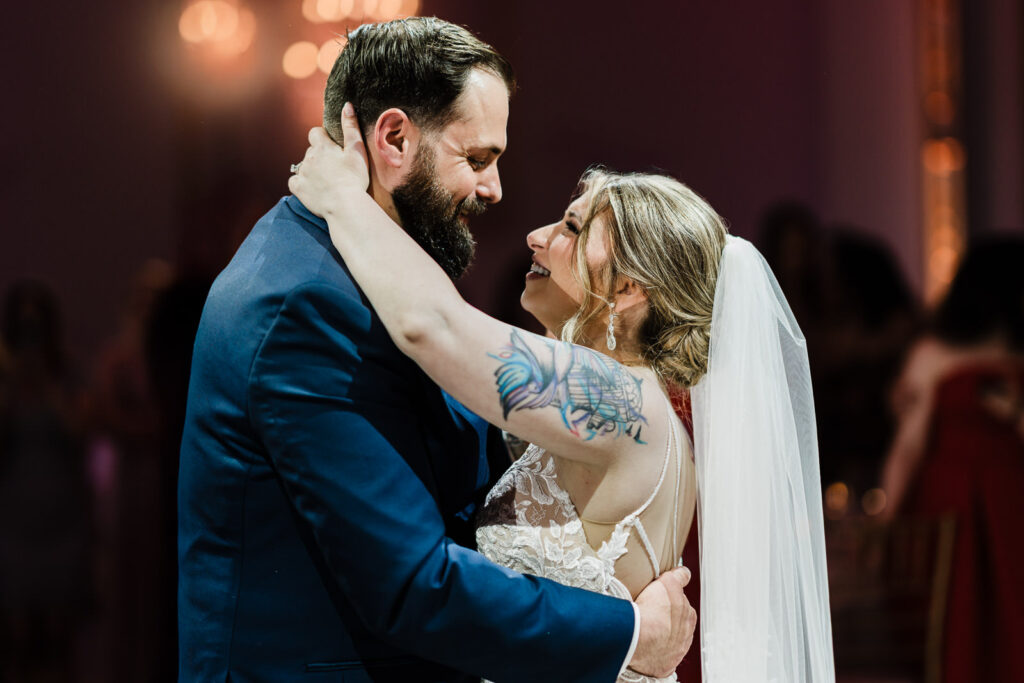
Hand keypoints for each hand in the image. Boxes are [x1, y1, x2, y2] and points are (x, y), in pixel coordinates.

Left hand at [288, 102, 369, 217]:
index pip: (315, 133)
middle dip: (318, 156)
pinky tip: (312, 188)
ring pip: (303, 166)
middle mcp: (309, 157)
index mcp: (322, 147)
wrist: (345, 205)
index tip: (332, 148)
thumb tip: (347, 105)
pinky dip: (301, 183)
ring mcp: (302, 173)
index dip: (322, 138)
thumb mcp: (357, 150)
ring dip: (311, 170)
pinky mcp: (298, 188)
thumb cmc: (354, 178)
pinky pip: (294, 181)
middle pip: (310, 151)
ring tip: (325, 181)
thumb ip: (350, 127)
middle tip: (333, 168)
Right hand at [629, 567, 696, 676]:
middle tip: (650, 614)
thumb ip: (679, 577)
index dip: (669, 600)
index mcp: (689, 616)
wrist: (638, 637)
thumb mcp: (668, 582)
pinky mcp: (664, 666)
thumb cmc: (652, 610)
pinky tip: (645, 647)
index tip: (659, 600)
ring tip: (645, 631)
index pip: (682, 605)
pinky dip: (654, 654)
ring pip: (669, 642)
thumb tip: (685, 572)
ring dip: (660, 637)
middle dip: (666, 619)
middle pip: (676, 624)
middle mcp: (686, 636)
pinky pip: (660, 659)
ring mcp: (675, 653)